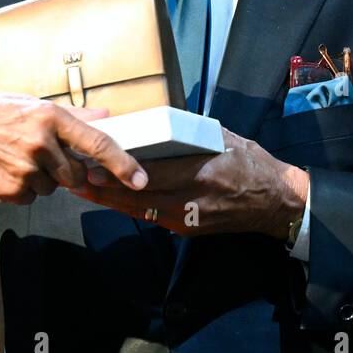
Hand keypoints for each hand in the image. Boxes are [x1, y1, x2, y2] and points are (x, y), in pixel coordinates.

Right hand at [0, 89, 147, 203]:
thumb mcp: (29, 103)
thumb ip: (72, 115)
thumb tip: (106, 115)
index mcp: (49, 117)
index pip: (98, 143)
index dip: (123, 164)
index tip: (140, 178)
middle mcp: (40, 144)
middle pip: (77, 174)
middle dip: (67, 170)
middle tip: (41, 153)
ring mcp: (24, 170)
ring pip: (53, 187)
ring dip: (42, 178)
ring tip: (14, 157)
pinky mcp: (9, 191)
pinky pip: (31, 197)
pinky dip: (23, 188)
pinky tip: (3, 169)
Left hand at [67, 127, 308, 239]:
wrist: (275, 202)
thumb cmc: (252, 163)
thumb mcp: (225, 139)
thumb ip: (193, 134)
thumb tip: (160, 122)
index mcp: (204, 172)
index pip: (154, 175)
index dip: (120, 174)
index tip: (95, 167)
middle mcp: (193, 200)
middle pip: (138, 198)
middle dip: (104, 191)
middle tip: (76, 180)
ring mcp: (189, 219)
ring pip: (140, 212)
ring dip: (110, 202)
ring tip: (84, 190)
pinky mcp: (187, 229)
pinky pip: (151, 218)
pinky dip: (129, 208)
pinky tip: (111, 200)